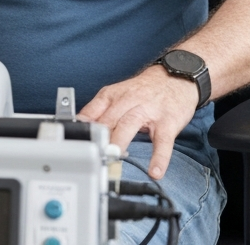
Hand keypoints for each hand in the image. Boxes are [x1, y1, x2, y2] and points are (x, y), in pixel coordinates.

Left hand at [79, 66, 199, 179]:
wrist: (175, 78)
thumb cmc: (143, 91)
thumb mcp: (117, 95)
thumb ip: (99, 111)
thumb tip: (79, 128)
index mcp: (112, 95)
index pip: (92, 110)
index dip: (82, 126)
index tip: (74, 140)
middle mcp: (128, 101)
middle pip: (108, 118)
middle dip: (98, 136)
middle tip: (91, 153)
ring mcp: (149, 111)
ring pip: (130, 125)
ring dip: (119, 141)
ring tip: (113, 157)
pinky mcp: (168, 122)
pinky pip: (163, 141)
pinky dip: (159, 158)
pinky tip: (155, 171)